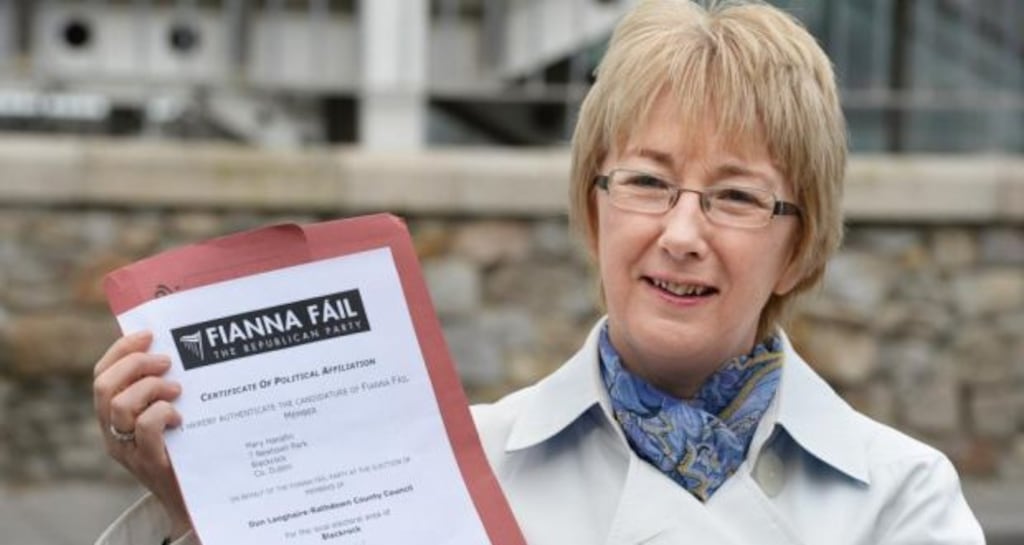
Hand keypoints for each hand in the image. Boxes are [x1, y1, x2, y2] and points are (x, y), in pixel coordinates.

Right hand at [93, 331, 191, 538]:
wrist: (195, 496)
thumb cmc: (185, 447)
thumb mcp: (168, 413)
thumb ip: (162, 388)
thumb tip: (175, 349)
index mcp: (113, 416)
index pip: (101, 374)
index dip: (121, 350)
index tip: (149, 335)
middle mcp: (113, 432)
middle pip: (103, 386)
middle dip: (135, 364)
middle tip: (167, 361)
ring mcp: (128, 449)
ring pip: (118, 405)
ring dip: (150, 388)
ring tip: (177, 390)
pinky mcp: (149, 462)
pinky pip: (144, 427)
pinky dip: (162, 413)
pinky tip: (180, 417)